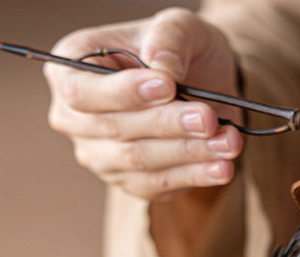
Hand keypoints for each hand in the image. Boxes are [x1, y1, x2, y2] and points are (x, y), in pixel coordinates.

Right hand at [44, 8, 242, 201]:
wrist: (203, 87)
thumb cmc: (178, 51)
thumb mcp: (180, 27)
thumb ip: (170, 37)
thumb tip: (163, 68)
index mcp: (70, 69)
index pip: (80, 91)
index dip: (122, 93)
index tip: (167, 86)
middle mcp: (76, 119)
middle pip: (115, 130)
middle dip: (167, 125)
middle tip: (209, 118)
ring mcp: (101, 156)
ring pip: (139, 162)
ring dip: (188, 154)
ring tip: (229, 142)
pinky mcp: (129, 183)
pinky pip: (157, 185)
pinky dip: (194, 177)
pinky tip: (222, 167)